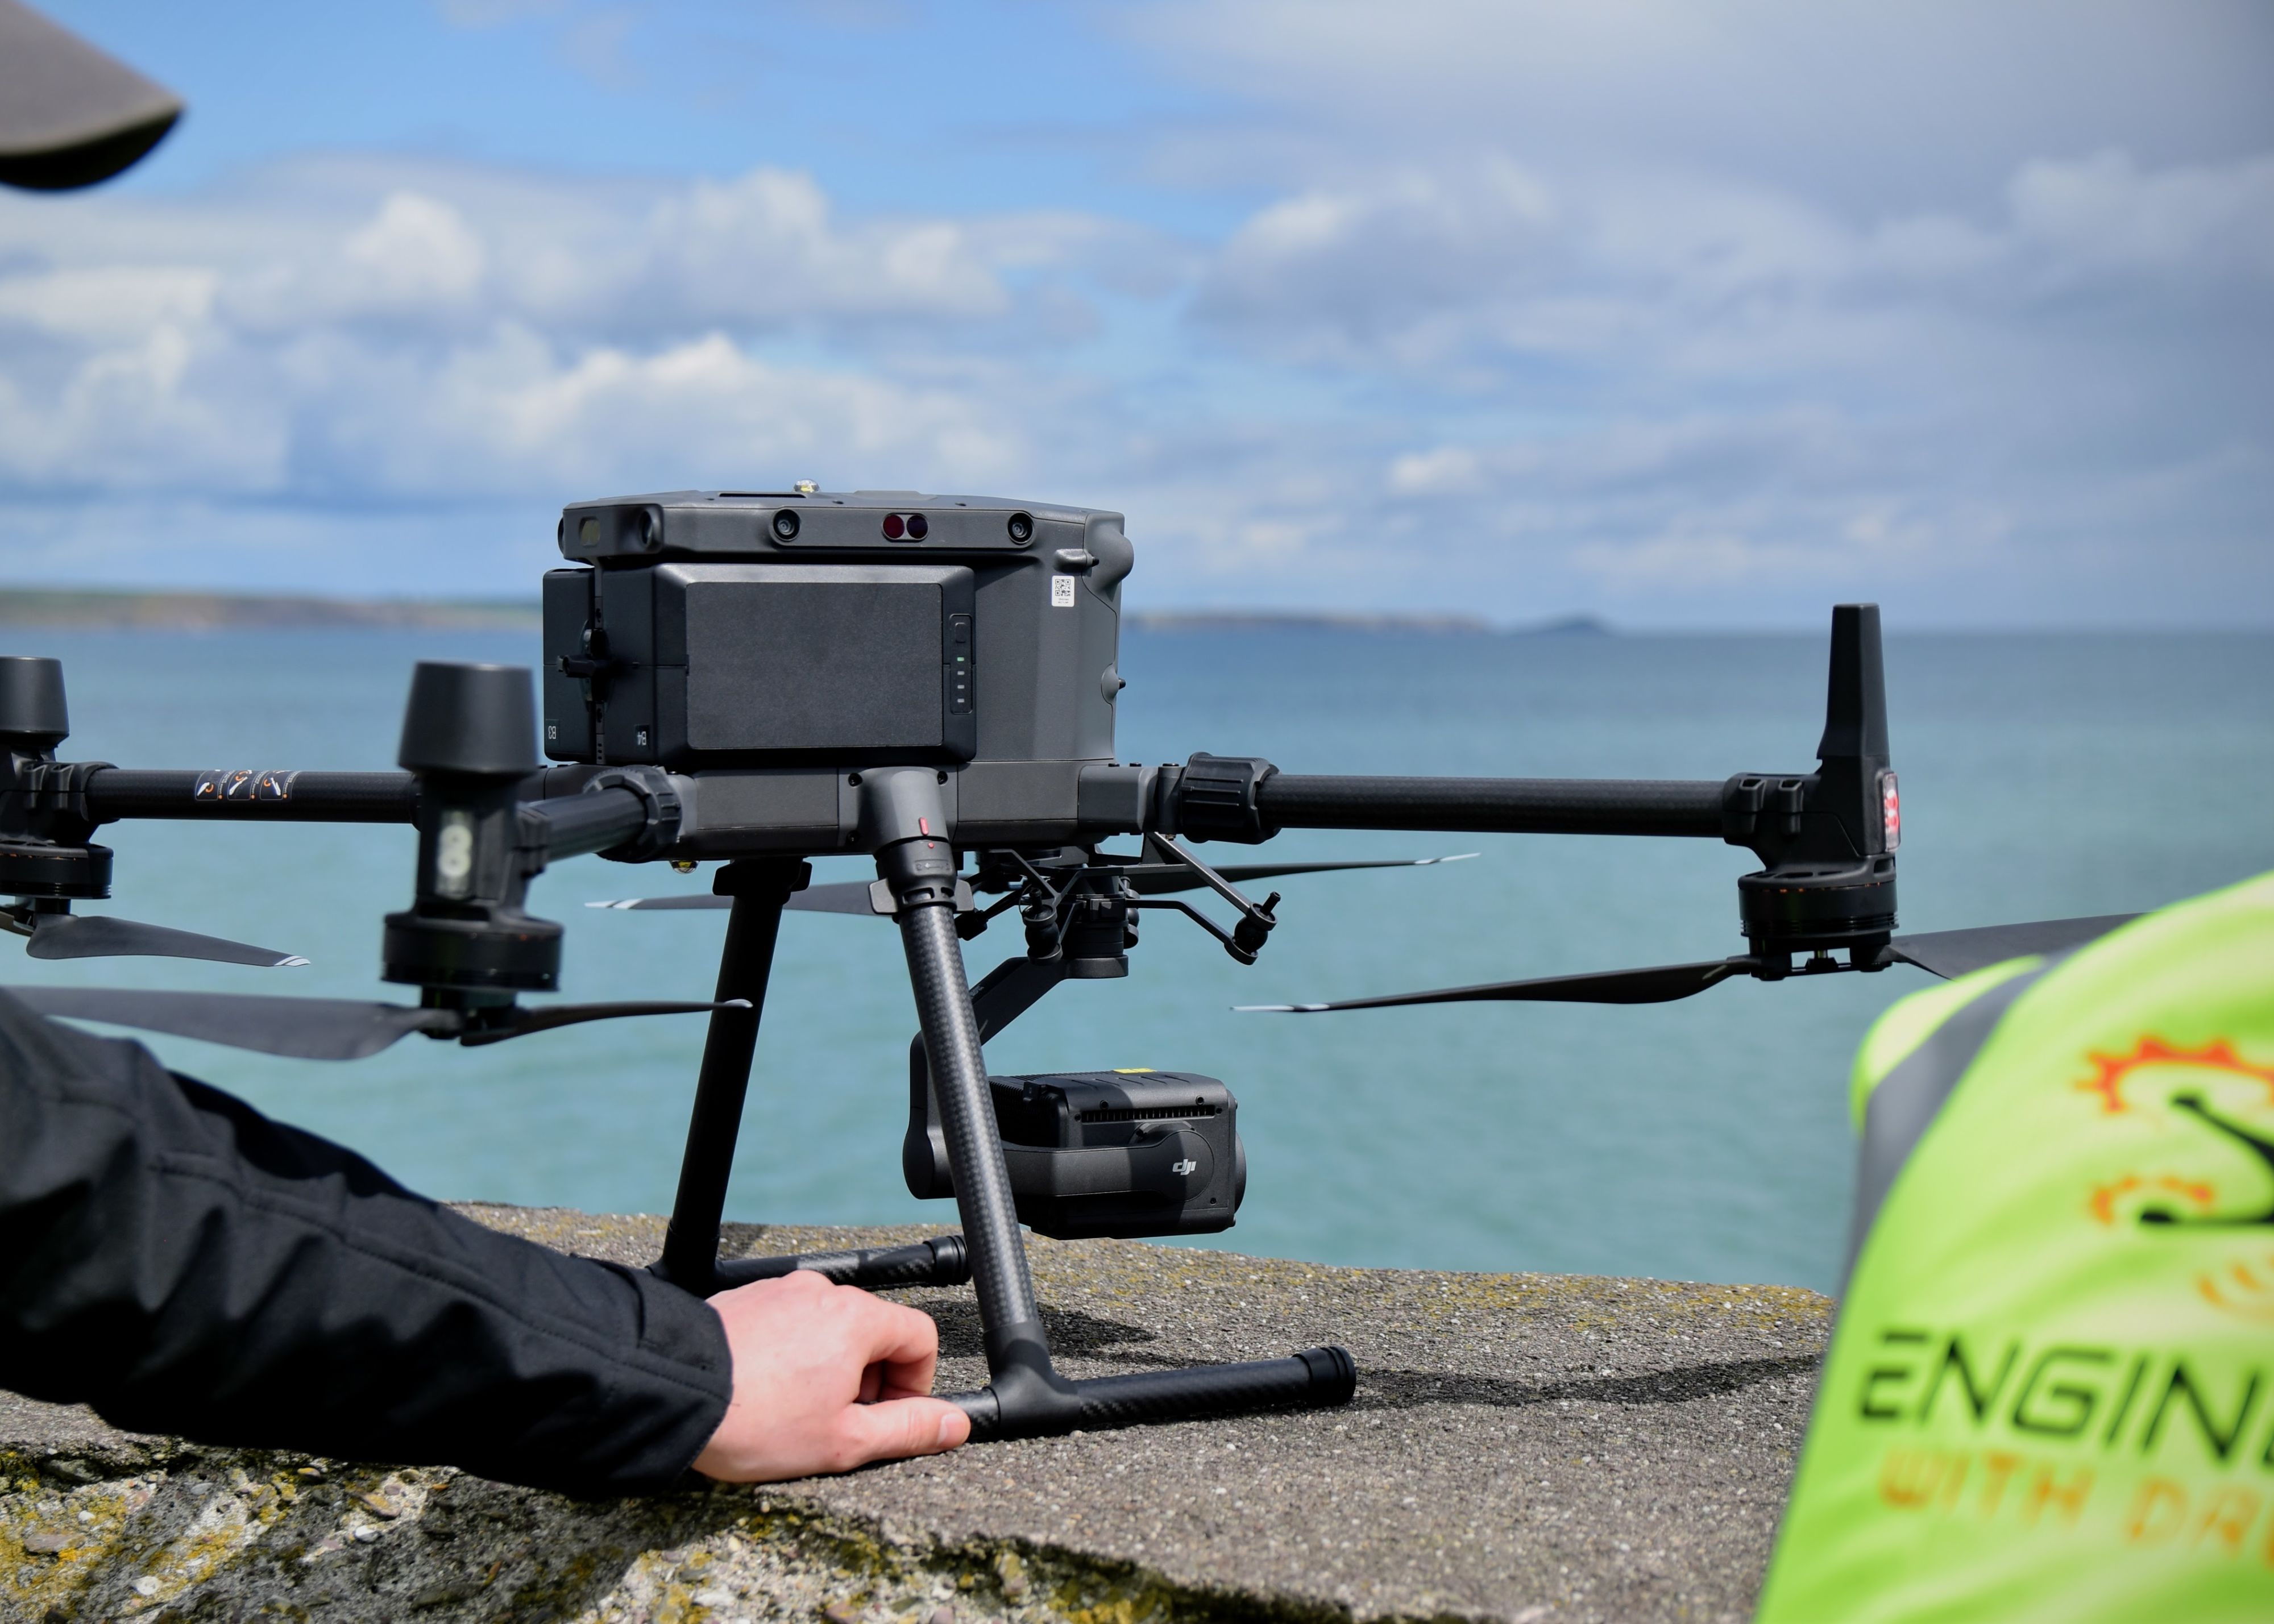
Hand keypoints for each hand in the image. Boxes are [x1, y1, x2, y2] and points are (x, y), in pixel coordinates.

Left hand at [690, 1269, 970, 1480]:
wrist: (672, 1390)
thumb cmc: (756, 1419)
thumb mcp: (844, 1441)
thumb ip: (909, 1430)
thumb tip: (956, 1425)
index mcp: (857, 1319)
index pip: (920, 1337)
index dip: (916, 1384)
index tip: (888, 1418)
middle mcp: (822, 1292)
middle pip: (874, 1332)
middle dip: (869, 1380)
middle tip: (839, 1425)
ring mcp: (781, 1291)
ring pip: (829, 1328)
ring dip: (829, 1368)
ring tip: (794, 1413)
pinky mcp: (747, 1299)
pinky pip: (790, 1323)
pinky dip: (792, 1355)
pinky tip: (765, 1393)